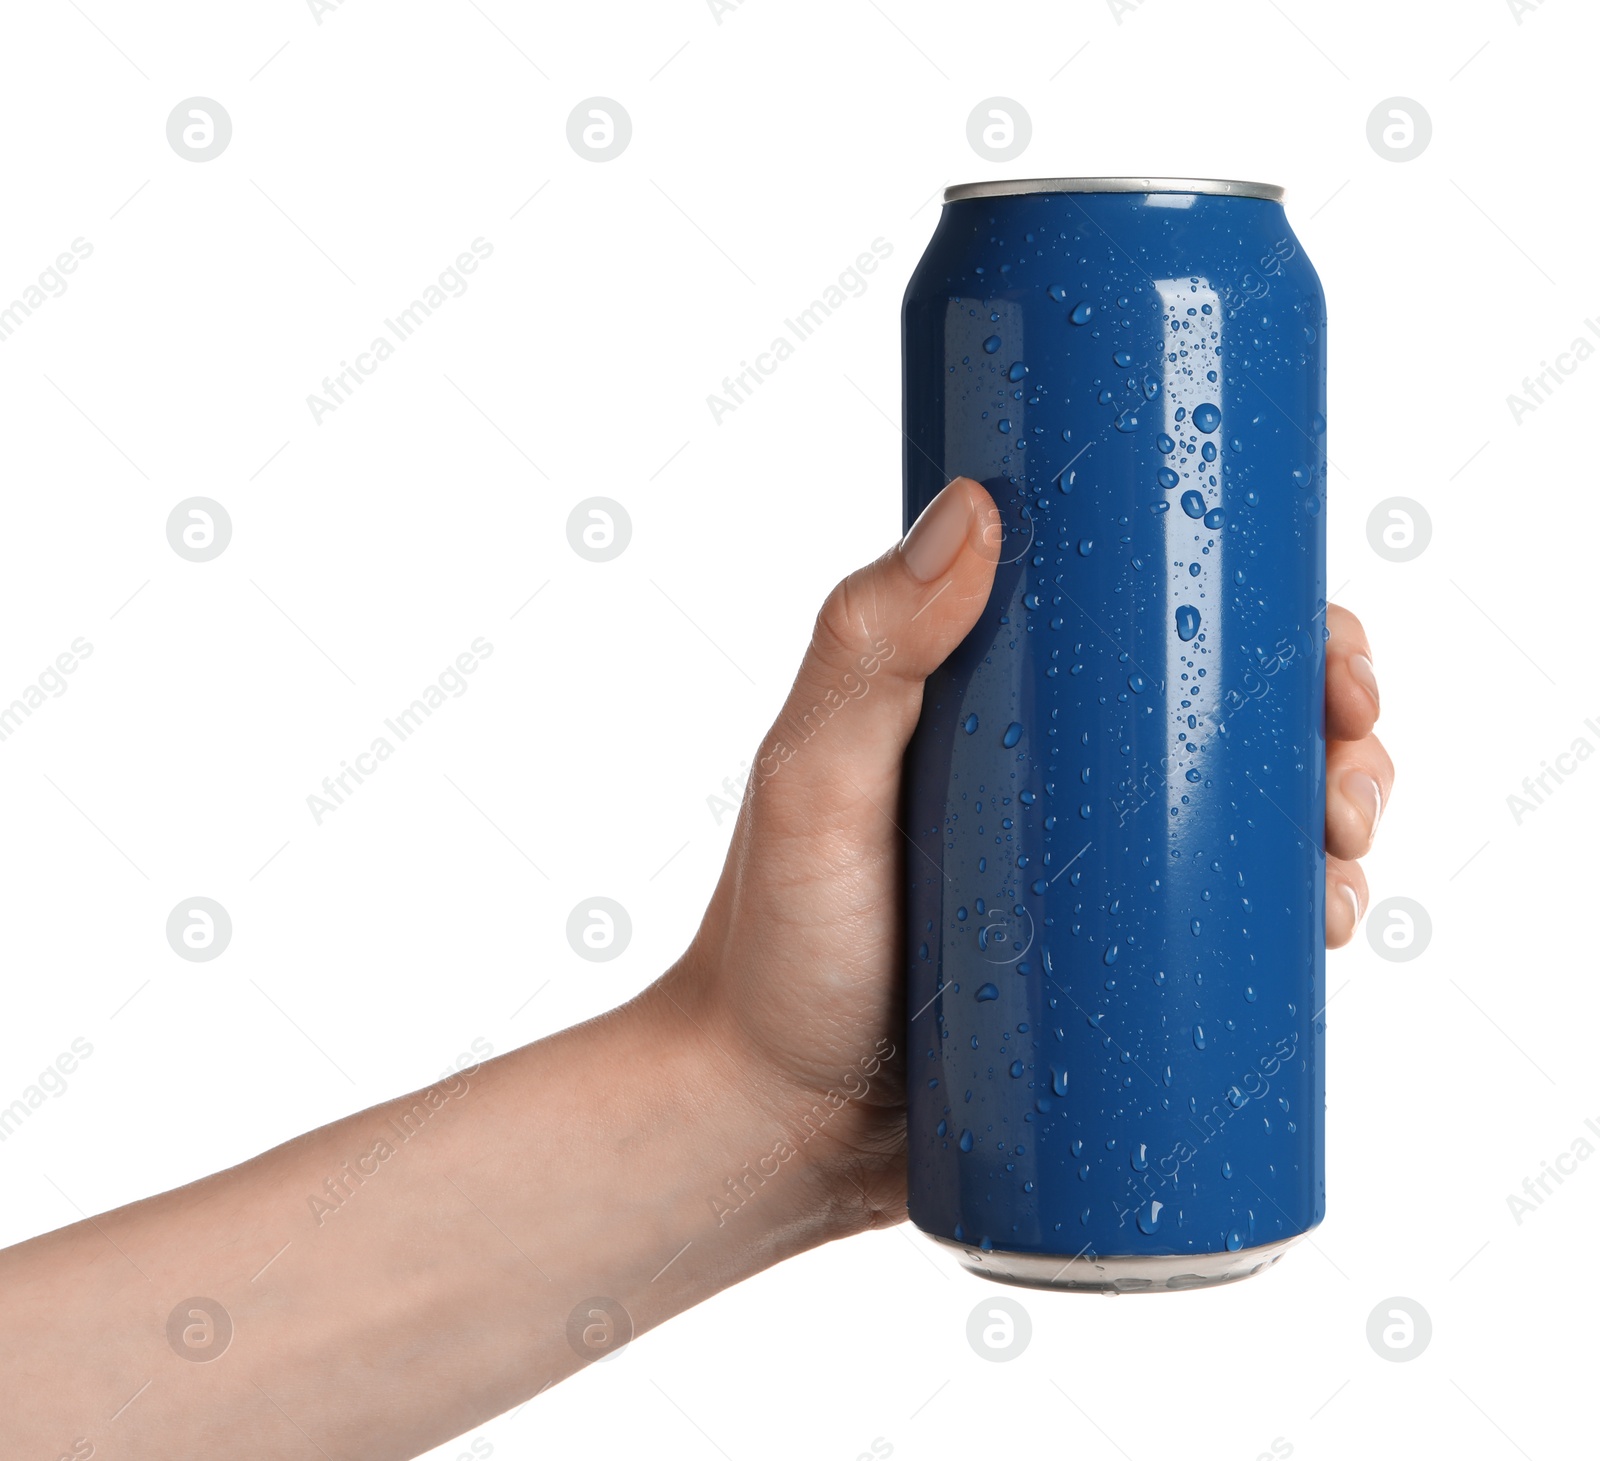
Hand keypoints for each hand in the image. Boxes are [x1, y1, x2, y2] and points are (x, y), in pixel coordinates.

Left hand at [670, 476, 1390, 1235]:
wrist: (770, 1124)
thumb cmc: (774, 945)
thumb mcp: (812, 780)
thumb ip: (865, 647)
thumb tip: (976, 505)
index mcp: (1003, 704)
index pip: (1156, 627)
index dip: (1269, 623)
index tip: (1327, 647)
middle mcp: (1063, 781)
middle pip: (1233, 723)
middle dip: (1332, 730)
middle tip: (1351, 768)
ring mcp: (1093, 883)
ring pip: (1252, 826)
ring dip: (1338, 820)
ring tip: (1344, 863)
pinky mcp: (1111, 979)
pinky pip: (1230, 935)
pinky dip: (1301, 919)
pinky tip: (1331, 928)